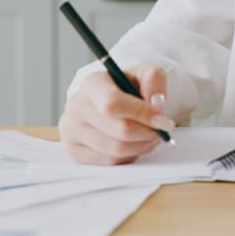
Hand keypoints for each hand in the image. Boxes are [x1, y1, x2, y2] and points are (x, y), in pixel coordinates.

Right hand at [59, 63, 175, 164]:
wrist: (107, 100)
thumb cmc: (126, 87)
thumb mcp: (143, 73)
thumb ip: (154, 79)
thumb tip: (157, 102)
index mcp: (92, 84)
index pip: (113, 104)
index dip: (142, 115)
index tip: (163, 121)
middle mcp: (77, 106)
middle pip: (119, 131)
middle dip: (147, 133)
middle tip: (161, 131)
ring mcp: (71, 130)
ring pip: (115, 150)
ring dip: (141, 146)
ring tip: (150, 137)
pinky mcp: (72, 150)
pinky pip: (108, 162)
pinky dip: (127, 156)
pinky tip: (133, 145)